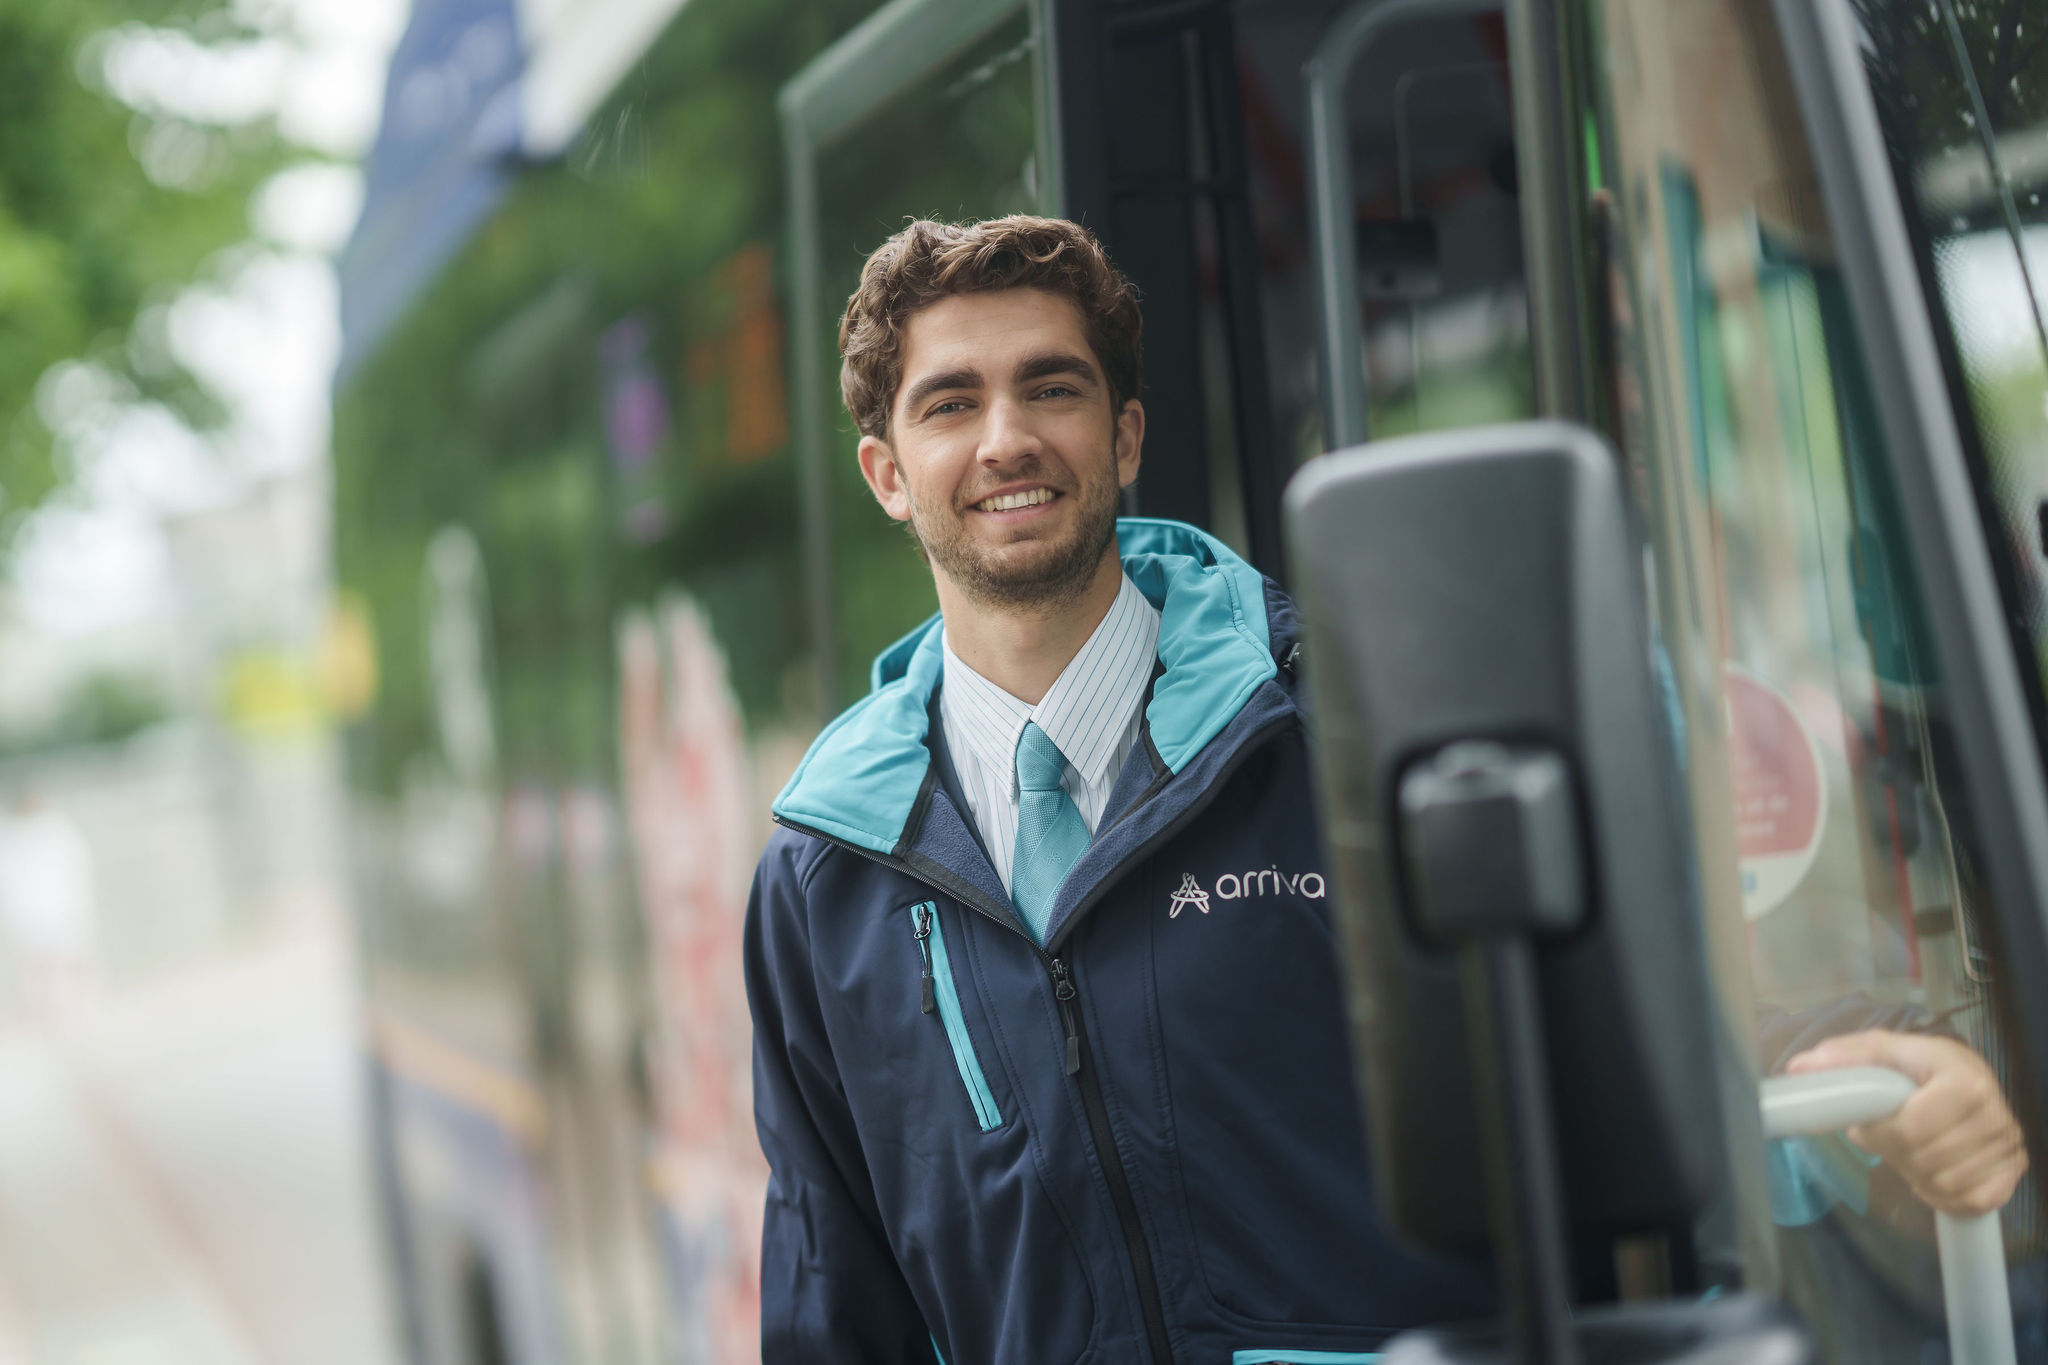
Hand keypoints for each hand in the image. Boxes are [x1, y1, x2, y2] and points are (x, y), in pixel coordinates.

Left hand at [1786, 1029, 2026, 1217]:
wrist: (1965, 1074)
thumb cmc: (1918, 1065)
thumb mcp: (1881, 1050)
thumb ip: (1844, 1056)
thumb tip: (1800, 1068)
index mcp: (1965, 1081)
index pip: (1909, 1130)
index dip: (1877, 1135)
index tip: (1866, 1126)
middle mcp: (1995, 1115)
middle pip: (1924, 1160)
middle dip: (1893, 1153)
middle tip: (1887, 1138)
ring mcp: (2008, 1147)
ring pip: (1944, 1185)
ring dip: (1916, 1174)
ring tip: (1910, 1150)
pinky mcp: (2013, 1173)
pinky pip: (1970, 1202)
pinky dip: (1944, 1195)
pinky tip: (1933, 1171)